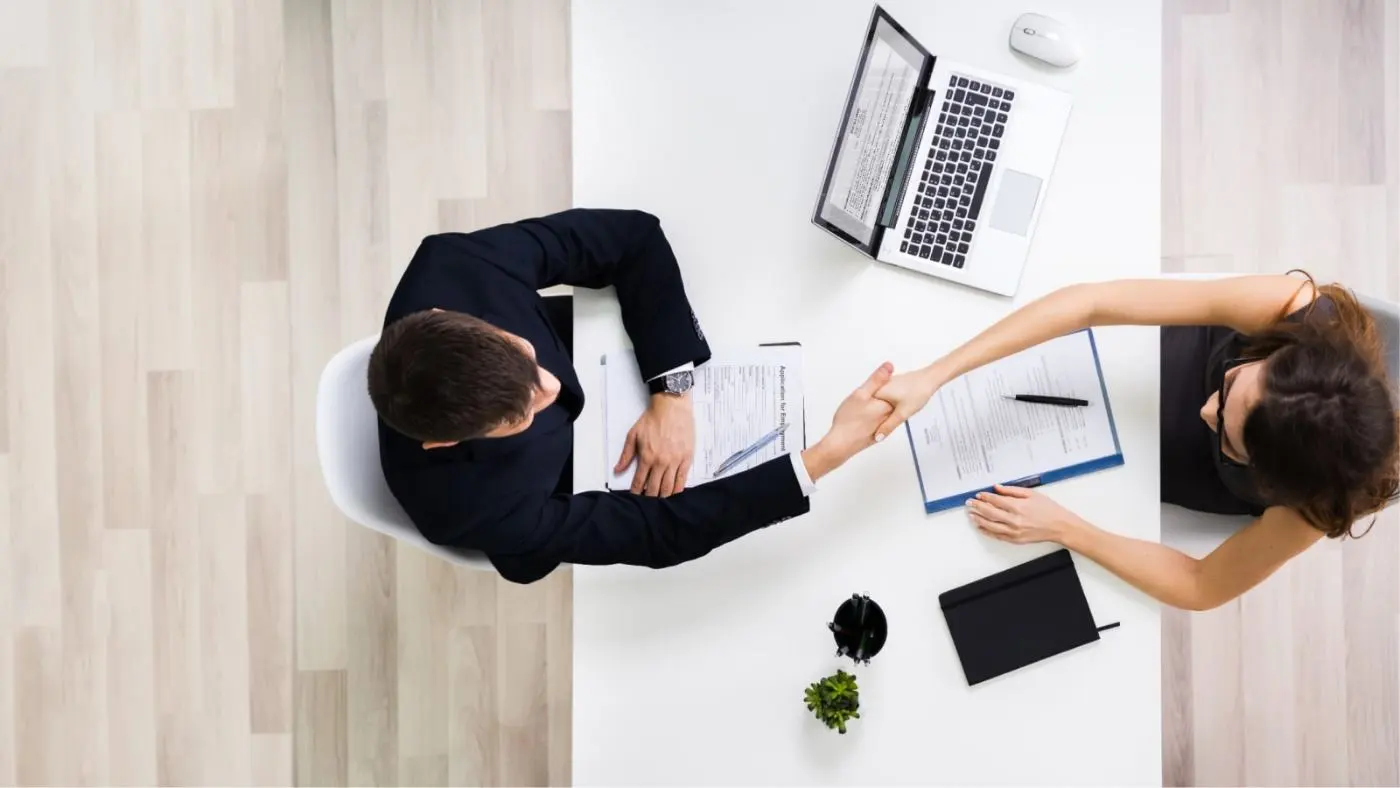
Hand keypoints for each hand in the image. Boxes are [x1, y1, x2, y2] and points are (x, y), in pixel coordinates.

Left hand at [615, 393, 694, 496]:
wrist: (672, 406)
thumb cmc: (652, 418)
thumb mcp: (633, 435)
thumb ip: (626, 455)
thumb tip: (617, 470)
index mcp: (647, 457)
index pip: (640, 482)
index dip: (636, 492)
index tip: (635, 498)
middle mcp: (661, 462)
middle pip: (655, 488)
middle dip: (650, 497)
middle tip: (647, 502)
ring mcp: (675, 461)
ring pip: (669, 487)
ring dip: (663, 496)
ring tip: (660, 500)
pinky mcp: (687, 458)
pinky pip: (682, 479)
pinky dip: (678, 489)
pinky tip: (674, 493)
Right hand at [801, 362, 894, 480]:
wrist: (841, 445)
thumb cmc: (848, 421)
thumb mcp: (860, 394)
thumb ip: (876, 380)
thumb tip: (889, 365)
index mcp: (887, 404)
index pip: (889, 387)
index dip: (878, 385)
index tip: (867, 389)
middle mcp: (890, 415)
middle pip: (888, 399)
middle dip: (878, 396)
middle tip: (861, 401)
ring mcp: (885, 425)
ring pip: (884, 410)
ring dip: (875, 407)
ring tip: (860, 410)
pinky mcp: (879, 433)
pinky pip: (879, 420)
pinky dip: (872, 417)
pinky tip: (862, 418)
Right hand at [872, 366, 945, 440]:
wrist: (930, 379)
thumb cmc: (918, 391)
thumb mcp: (902, 413)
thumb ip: (889, 426)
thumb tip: (878, 436)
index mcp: (877, 391)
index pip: (864, 408)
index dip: (866, 419)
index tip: (867, 428)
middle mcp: (879, 386)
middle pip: (870, 405)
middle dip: (873, 416)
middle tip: (876, 427)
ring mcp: (885, 384)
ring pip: (877, 402)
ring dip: (879, 410)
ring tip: (884, 419)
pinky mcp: (892, 384)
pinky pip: (884, 397)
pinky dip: (885, 405)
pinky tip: (891, 410)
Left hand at [965, 485, 1087, 544]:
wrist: (1060, 526)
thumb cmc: (1048, 509)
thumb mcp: (1032, 494)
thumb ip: (1012, 491)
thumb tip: (997, 487)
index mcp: (1018, 506)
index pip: (996, 501)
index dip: (985, 497)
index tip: (978, 495)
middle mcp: (1014, 520)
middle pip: (990, 512)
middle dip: (978, 507)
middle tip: (969, 503)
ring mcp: (1014, 531)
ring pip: (991, 525)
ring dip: (979, 519)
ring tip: (971, 515)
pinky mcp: (1015, 539)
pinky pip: (997, 536)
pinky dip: (987, 531)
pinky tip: (980, 527)